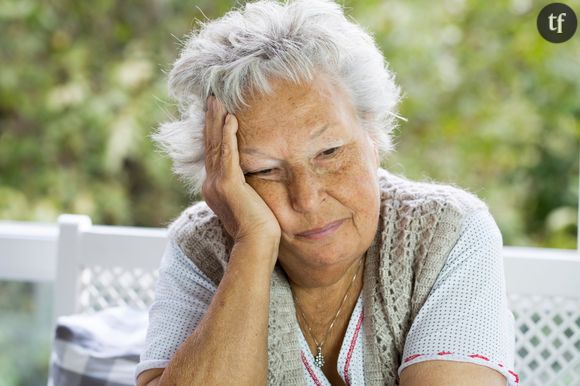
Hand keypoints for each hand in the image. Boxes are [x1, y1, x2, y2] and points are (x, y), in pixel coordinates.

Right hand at [202, 96, 281, 246]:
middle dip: (211, 120)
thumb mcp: (248, 202)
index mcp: (215, 187)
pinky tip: (231, 118)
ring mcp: (217, 184)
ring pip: (216, 145)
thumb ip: (244, 188)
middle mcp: (211, 184)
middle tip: (211, 98)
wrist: (256, 245)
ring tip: (218, 100)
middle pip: (210, 144)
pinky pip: (227, 154)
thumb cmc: (258, 228)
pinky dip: (228, 135)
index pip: (213, 153)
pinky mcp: (228, 185)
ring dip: (217, 121)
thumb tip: (250, 179)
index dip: (213, 132)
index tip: (215, 113)